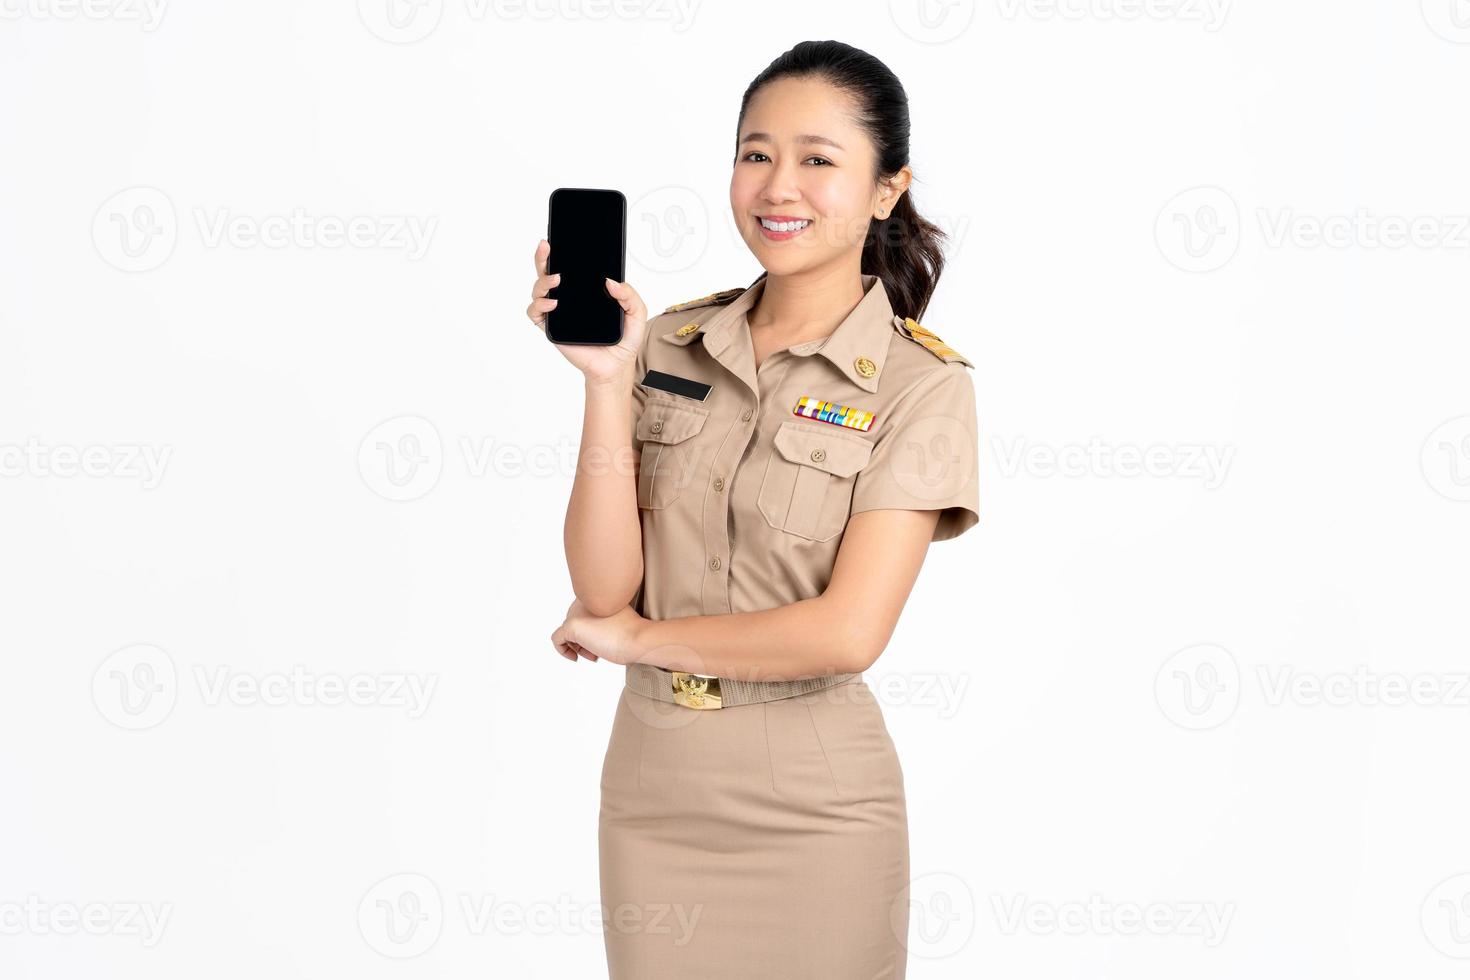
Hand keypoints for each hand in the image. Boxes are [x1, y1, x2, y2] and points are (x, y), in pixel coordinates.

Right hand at [526, 239, 647, 384]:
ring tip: (557, 281)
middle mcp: (568, 298)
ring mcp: (557, 313)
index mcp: (585, 291)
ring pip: (538, 290)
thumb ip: (629, 294)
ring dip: (542, 282)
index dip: (560, 252)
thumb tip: (609, 281)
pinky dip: (539, 306)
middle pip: (546, 273)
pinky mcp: (551, 329)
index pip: (569, 267)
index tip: (557, 239)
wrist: (616, 367)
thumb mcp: (636, 313)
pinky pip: (535, 313)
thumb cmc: (624, 340)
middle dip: (542, 257)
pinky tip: (553, 304)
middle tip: (547, 248)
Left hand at [550, 598, 645, 665]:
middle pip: (575, 622)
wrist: (638, 638)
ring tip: (594, 655)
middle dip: (584, 640)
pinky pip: (557, 639)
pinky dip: (563, 650)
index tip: (603, 641)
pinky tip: (575, 658)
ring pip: (567, 631)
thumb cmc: (633, 632)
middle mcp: (584, 599)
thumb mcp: (616, 618)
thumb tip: (592, 631)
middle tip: (598, 652)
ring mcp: (577, 611)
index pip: (584, 613)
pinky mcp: (571, 625)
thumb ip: (602, 617)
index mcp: (596, 594)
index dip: (591, 630)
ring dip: (578, 646)